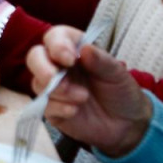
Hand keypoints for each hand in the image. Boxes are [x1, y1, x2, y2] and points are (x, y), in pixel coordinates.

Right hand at [26, 26, 152, 156]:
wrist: (127, 124)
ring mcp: (53, 88)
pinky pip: (44, 106)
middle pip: (35, 57)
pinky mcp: (52, 109)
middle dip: (42, 67)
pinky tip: (75, 111)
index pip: (55, 37)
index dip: (57, 45)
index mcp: (73, 50)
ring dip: (58, 91)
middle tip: (55, 78)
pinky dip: (58, 108)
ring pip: (37, 83)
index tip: (69, 59)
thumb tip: (84, 48)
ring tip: (83, 98)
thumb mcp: (118, 74)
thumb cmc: (121, 92)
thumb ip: (102, 60)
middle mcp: (58, 66)